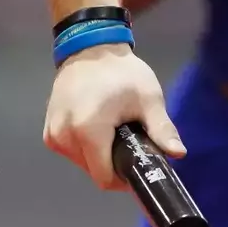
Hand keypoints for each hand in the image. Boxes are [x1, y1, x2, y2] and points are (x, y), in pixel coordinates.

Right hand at [43, 43, 184, 190]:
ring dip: (99, 154)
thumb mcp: (148, 98)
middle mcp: (64, 137)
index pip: (104, 178)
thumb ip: (161, 129)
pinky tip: (97, 126)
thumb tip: (179, 154)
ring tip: (113, 128)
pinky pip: (70, 150)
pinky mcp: (48, 131)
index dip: (124, 178)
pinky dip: (84, 146)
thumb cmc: (122, 72)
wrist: (90, 47)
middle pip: (94, 170)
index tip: (138, 164)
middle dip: (113, 162)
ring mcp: (53, 134)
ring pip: (82, 162)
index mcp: (88, 131)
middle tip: (129, 139)